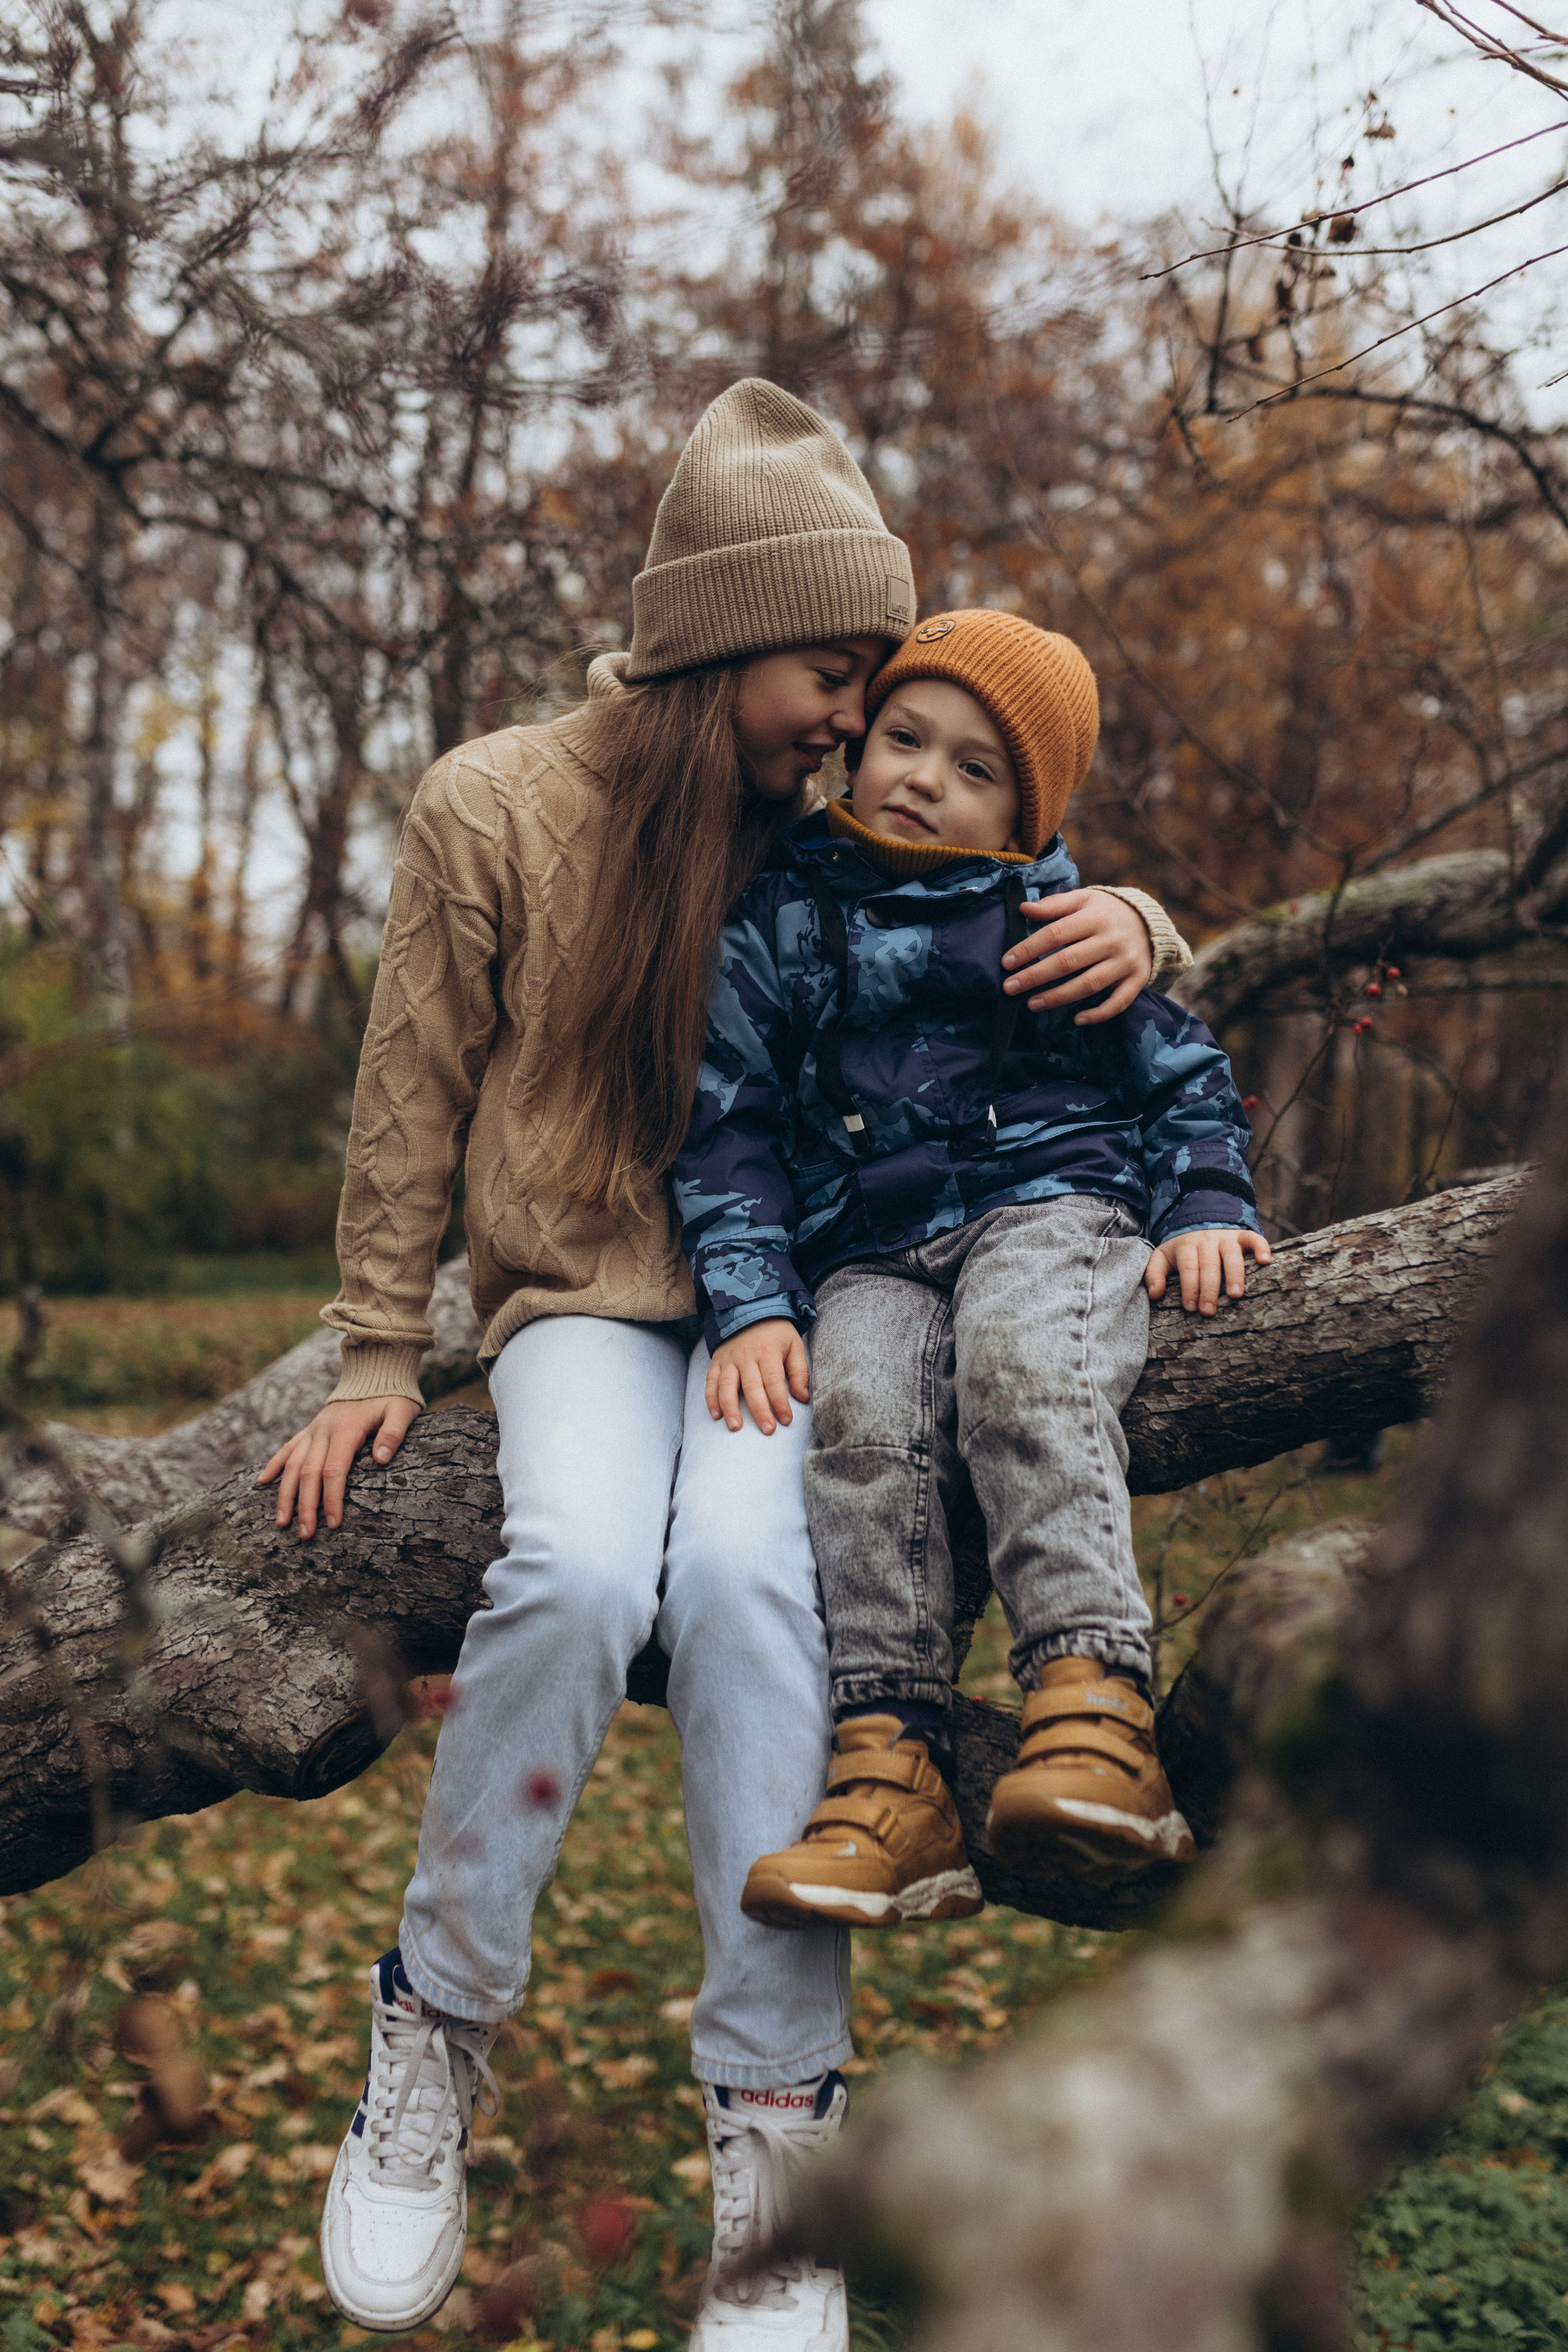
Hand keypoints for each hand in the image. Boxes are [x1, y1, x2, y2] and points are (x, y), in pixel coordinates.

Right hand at [258, 1395, 422, 1538]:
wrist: (374, 1372)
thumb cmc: (392, 1396)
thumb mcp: (402, 1410)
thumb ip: (393, 1433)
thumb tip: (381, 1460)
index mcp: (346, 1430)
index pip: (334, 1471)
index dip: (332, 1498)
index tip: (334, 1523)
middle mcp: (323, 1431)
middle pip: (309, 1473)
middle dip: (305, 1506)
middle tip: (305, 1534)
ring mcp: (313, 1430)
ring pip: (293, 1465)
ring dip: (285, 1494)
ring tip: (281, 1522)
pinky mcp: (309, 1429)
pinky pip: (287, 1448)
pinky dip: (274, 1464)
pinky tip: (262, 1482)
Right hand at [705, 1318, 809, 1434]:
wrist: (749, 1310)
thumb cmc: (776, 1333)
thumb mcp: (794, 1345)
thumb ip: (799, 1372)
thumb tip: (802, 1397)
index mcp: (768, 1352)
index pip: (774, 1382)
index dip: (780, 1402)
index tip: (786, 1420)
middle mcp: (746, 1356)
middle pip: (752, 1387)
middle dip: (760, 1411)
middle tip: (767, 1429)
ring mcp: (729, 1359)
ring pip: (727, 1386)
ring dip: (730, 1408)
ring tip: (735, 1427)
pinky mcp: (717, 1362)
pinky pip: (711, 1381)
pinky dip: (711, 1399)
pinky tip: (716, 1415)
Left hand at [1003, 888, 1153, 1023]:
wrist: (1150, 923)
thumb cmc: (1106, 912)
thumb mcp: (1083, 899)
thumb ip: (1054, 905)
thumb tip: (1023, 908)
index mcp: (1095, 917)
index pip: (1055, 934)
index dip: (1029, 949)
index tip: (1007, 962)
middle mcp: (1111, 940)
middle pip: (1068, 961)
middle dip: (1035, 976)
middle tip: (1010, 988)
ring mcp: (1125, 962)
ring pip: (1089, 984)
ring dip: (1058, 997)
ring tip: (1032, 1004)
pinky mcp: (1137, 979)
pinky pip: (1118, 1002)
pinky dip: (1099, 1013)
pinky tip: (1076, 1019)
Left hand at [1144, 1228, 1272, 1315]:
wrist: (1199, 1220)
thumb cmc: (1182, 1250)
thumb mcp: (1163, 1257)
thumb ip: (1154, 1274)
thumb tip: (1154, 1294)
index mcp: (1186, 1246)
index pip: (1188, 1268)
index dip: (1189, 1287)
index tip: (1191, 1308)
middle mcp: (1207, 1241)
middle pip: (1209, 1265)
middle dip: (1209, 1289)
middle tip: (1209, 1311)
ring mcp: (1226, 1237)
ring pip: (1232, 1255)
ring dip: (1234, 1274)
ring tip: (1236, 1295)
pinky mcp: (1242, 1235)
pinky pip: (1253, 1238)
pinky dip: (1261, 1247)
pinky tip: (1265, 1261)